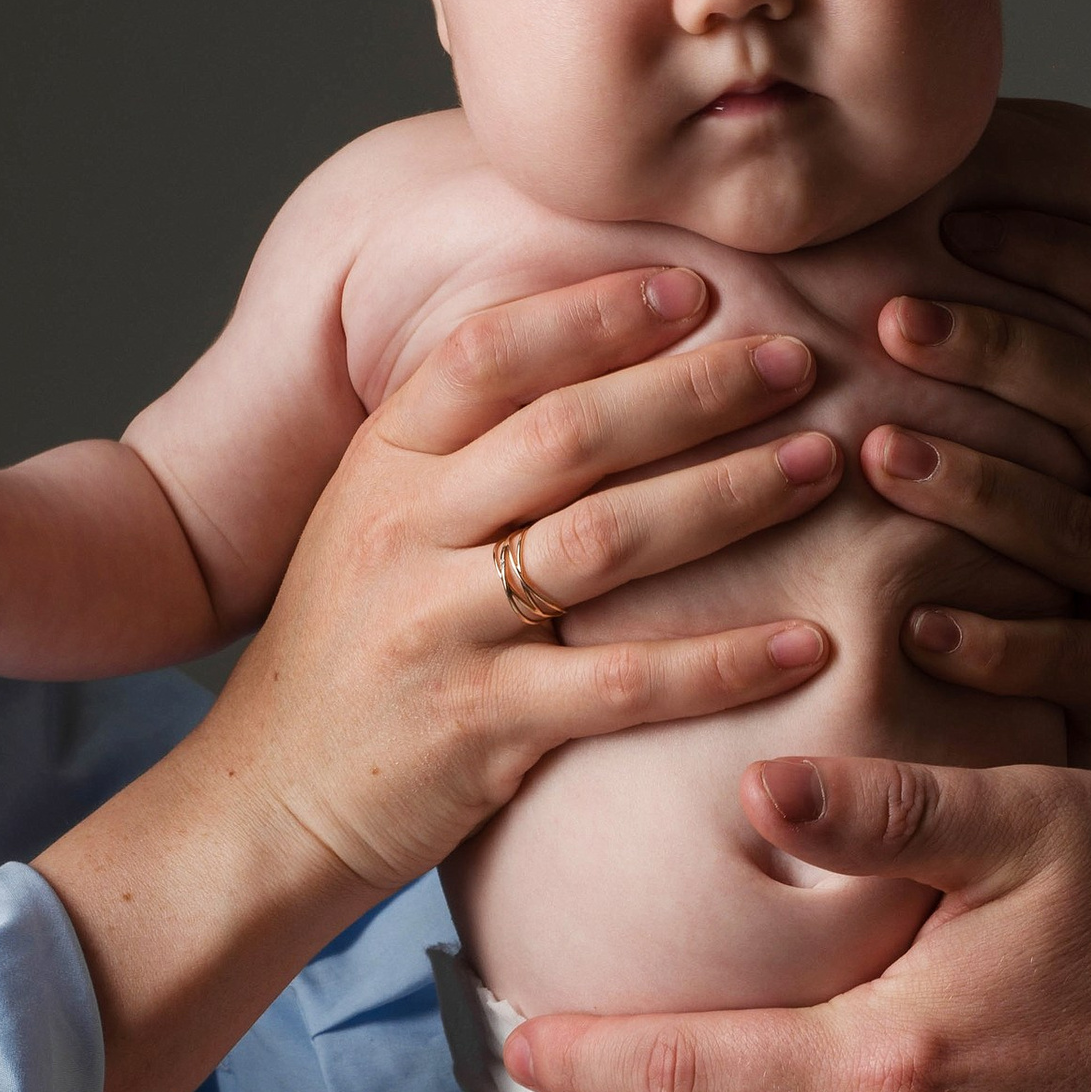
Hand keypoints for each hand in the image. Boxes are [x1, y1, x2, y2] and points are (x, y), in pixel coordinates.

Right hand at [39, 267, 848, 1091]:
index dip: (598, 312)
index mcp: (381, 465)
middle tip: (798, 360)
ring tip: (825, 465)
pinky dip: (722, 661)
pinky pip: (623, 685)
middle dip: (697, 389)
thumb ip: (462, 451)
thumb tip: (594, 358)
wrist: (265, 804)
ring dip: (729, 496)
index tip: (698, 287)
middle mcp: (402, 533)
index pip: (490, 354)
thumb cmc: (351, 655)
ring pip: (605, 543)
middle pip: (569, 433)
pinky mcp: (476, 728)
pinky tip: (807, 642)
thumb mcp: (373, 526)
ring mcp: (435, 629)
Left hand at [859, 208, 1090, 768]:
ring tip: (877, 456)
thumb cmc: (997, 521)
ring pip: (1085, 532)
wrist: (1049, 691)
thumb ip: (985, 312)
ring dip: (977, 490)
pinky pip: (1074, 662)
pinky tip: (910, 626)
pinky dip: (992, 644)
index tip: (939, 221)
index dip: (1049, 247)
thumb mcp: (1012, 413)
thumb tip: (908, 169)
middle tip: (887, 322)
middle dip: (997, 353)